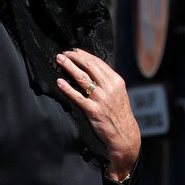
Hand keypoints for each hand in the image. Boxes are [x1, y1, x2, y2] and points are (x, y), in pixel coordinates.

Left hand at [55, 49, 140, 181]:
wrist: (125, 134)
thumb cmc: (118, 112)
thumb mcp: (117, 92)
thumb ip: (106, 80)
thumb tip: (89, 66)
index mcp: (116, 81)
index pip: (97, 62)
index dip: (83, 54)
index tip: (72, 50)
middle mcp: (109, 88)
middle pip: (89, 67)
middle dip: (74, 57)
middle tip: (63, 53)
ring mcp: (101, 99)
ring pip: (82, 78)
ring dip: (69, 67)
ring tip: (59, 60)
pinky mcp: (94, 111)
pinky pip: (78, 97)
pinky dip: (67, 88)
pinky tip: (59, 82)